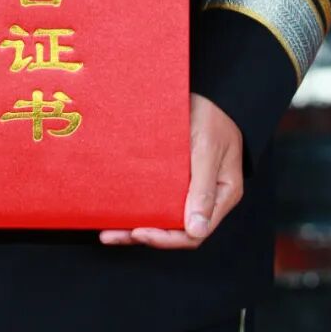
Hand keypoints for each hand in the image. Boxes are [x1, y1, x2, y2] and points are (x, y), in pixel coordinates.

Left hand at [98, 92, 243, 247]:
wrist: (210, 92)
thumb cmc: (213, 116)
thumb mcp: (208, 149)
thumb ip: (203, 188)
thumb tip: (196, 230)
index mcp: (222, 195)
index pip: (195, 233)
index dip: (167, 238)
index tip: (140, 232)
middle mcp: (206, 198)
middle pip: (176, 230)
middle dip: (144, 235)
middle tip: (113, 234)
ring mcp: (191, 189)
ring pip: (164, 217)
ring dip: (137, 226)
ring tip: (108, 232)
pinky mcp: (177, 178)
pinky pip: (158, 199)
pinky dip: (140, 206)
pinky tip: (119, 210)